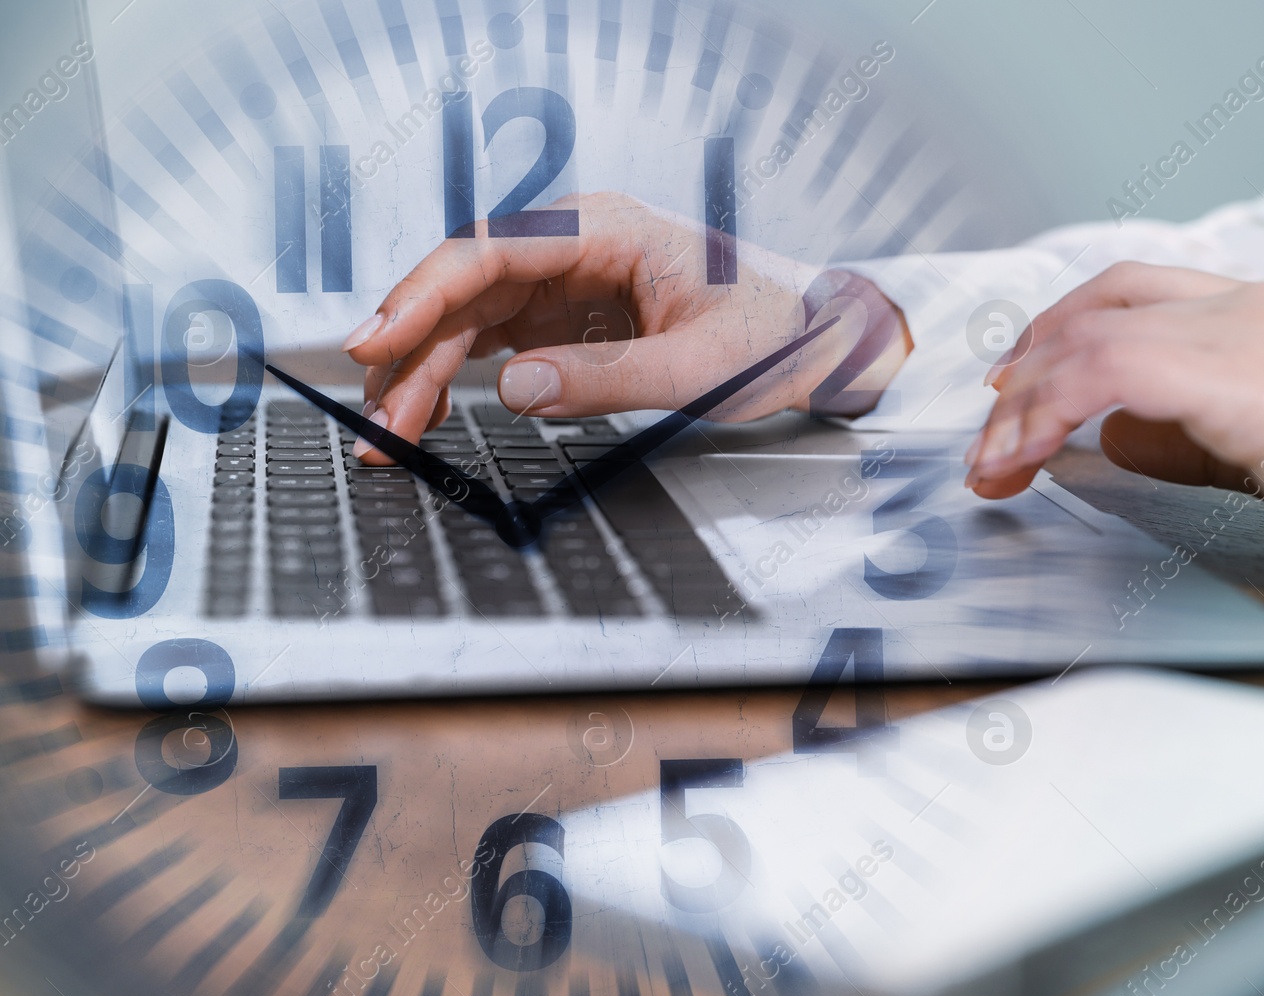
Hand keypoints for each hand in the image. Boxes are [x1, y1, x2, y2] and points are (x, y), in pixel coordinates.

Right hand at [341, 192, 908, 460]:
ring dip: (426, 369)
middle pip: (467, 289)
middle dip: (412, 352)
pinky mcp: (572, 311)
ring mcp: (570, 276)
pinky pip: (498, 336)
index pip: (489, 252)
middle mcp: (577, 244)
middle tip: (379, 421)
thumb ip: (607, 380)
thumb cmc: (775, 332)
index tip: (376, 340)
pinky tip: (431, 407)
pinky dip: (459, 373)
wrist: (819, 337)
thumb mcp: (698, 368)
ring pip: (472, 315)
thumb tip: (518, 390)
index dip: (421, 295)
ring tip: (392, 430)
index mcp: (606, 229)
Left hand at [965, 262, 1263, 614]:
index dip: (1055, 337)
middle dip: (1022, 370)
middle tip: (985, 439)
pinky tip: (1030, 456)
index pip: (1128, 296)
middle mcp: (1249, 309)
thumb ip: (1191, 437)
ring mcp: (1250, 337)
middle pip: (1097, 306)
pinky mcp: (1252, 385)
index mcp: (1262, 315)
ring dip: (1022, 404)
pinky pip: (1116, 375)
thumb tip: (1115, 435)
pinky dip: (1053, 412)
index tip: (1009, 395)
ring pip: (1093, 337)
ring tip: (991, 467)